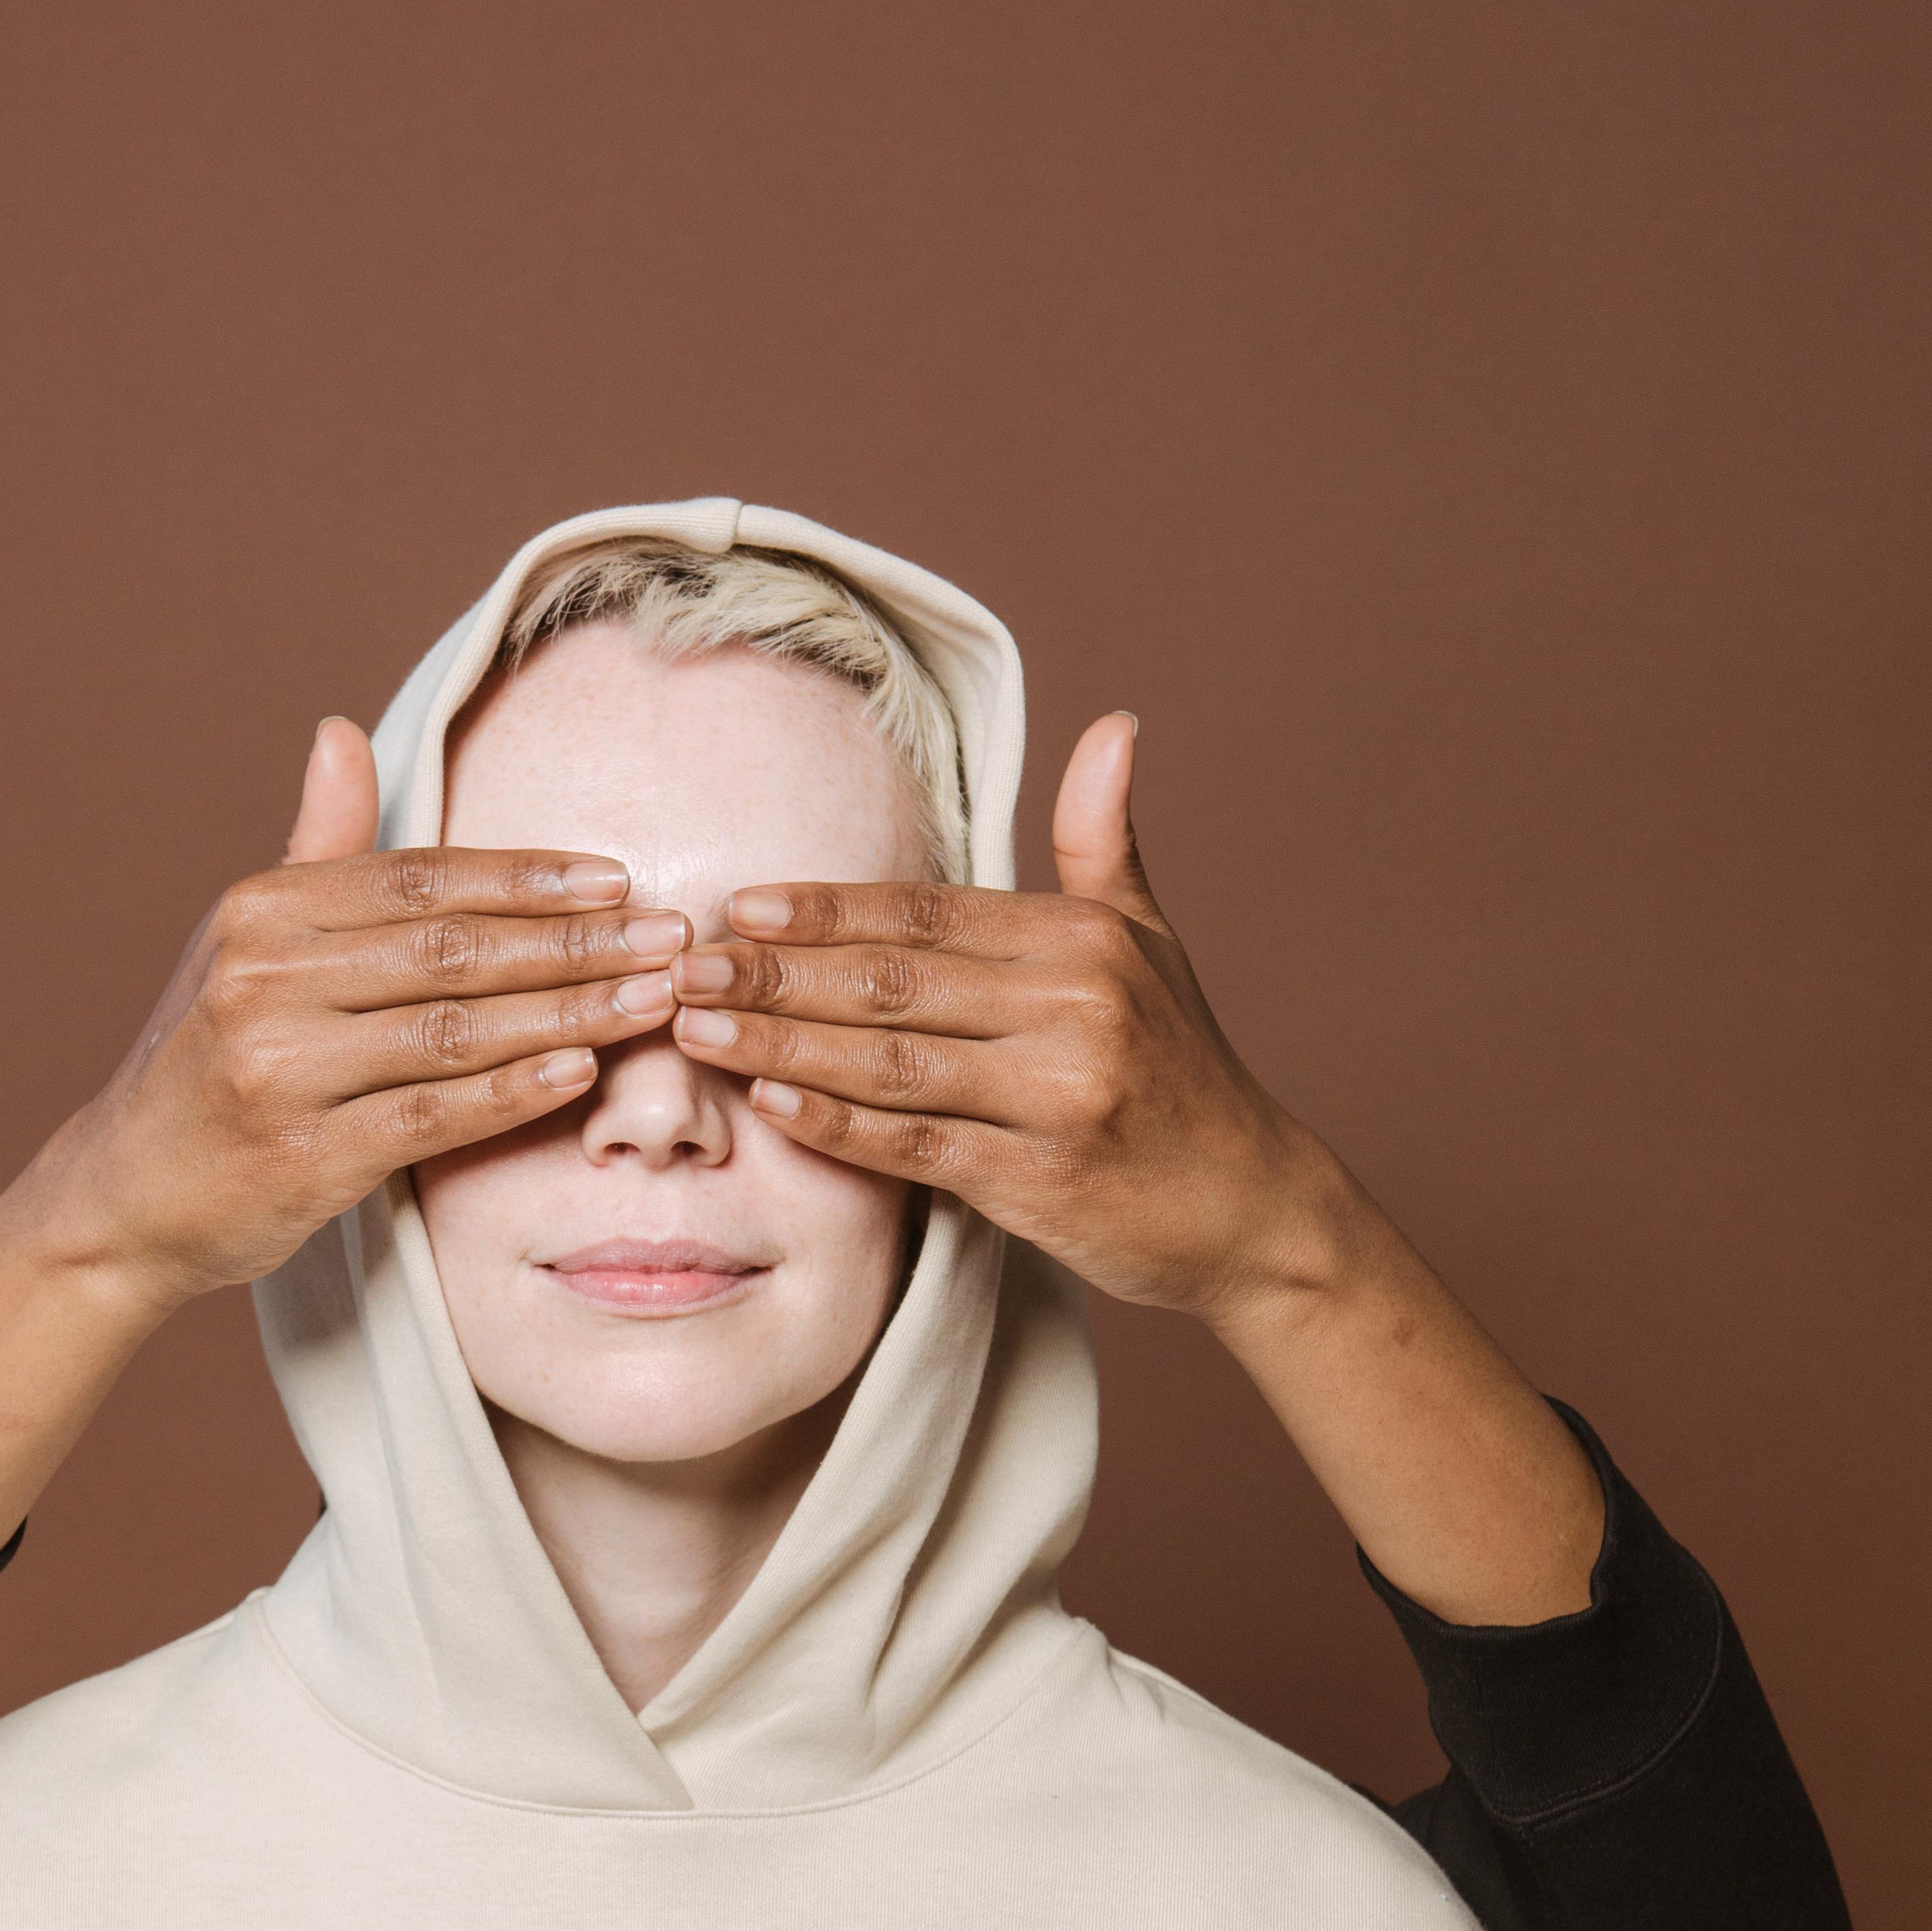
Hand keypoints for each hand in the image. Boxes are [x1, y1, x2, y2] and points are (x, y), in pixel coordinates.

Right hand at [54, 717, 688, 1305]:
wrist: (130, 1194)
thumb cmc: (210, 1059)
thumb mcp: (246, 942)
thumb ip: (316, 847)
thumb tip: (341, 732)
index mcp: (262, 911)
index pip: (421, 878)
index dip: (528, 877)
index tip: (618, 878)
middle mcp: (265, 978)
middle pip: (452, 949)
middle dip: (575, 942)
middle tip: (669, 936)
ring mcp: (282, 1068)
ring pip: (456, 1029)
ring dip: (570, 1012)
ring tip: (654, 999)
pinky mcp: (305, 1155)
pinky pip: (433, 1114)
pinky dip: (513, 1093)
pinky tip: (583, 1072)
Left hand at [671, 712, 1602, 1621]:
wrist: (1247, 1206)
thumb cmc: (1182, 1070)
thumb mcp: (1151, 941)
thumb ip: (1103, 840)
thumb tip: (1114, 724)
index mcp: (1080, 941)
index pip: (927, 914)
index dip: (827, 909)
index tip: (738, 904)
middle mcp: (1071, 1008)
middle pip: (892, 981)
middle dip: (778, 972)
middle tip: (683, 964)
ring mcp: (1054, 1096)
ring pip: (890, 1062)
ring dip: (783, 1046)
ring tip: (696, 1030)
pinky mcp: (1038, 1180)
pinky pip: (915, 1147)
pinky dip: (838, 1128)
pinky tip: (770, 1108)